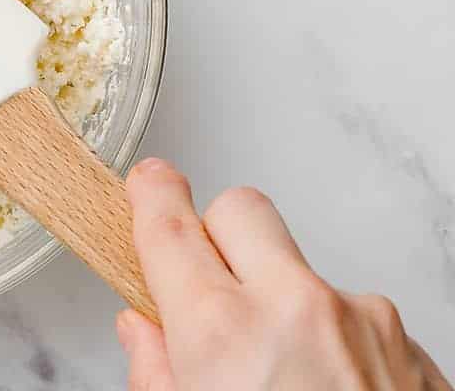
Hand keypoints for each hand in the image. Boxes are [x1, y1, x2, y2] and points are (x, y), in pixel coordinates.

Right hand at [118, 158, 449, 390]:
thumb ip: (157, 375)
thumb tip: (144, 332)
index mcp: (224, 332)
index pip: (171, 224)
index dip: (151, 196)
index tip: (148, 185)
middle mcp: (298, 307)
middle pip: (242, 210)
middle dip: (216, 232)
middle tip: (206, 282)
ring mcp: (366, 323)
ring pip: (304, 270)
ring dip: (281, 300)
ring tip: (281, 376)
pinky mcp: (413, 349)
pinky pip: (355, 316)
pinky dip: (333, 340)